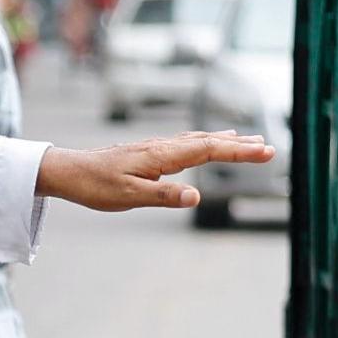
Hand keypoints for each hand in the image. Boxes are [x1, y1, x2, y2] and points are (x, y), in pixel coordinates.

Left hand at [39, 131, 274, 213]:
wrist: (68, 171)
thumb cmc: (95, 186)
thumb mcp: (128, 197)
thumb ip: (163, 196)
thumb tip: (196, 197)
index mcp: (162, 156)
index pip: (209, 151)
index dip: (239, 152)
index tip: (265, 152)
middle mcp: (163, 147)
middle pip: (209, 142)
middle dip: (240, 146)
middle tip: (269, 148)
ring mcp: (157, 147)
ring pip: (199, 140)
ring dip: (226, 141)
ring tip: (250, 141)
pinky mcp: (151, 152)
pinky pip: (187, 142)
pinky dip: (206, 141)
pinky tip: (209, 141)